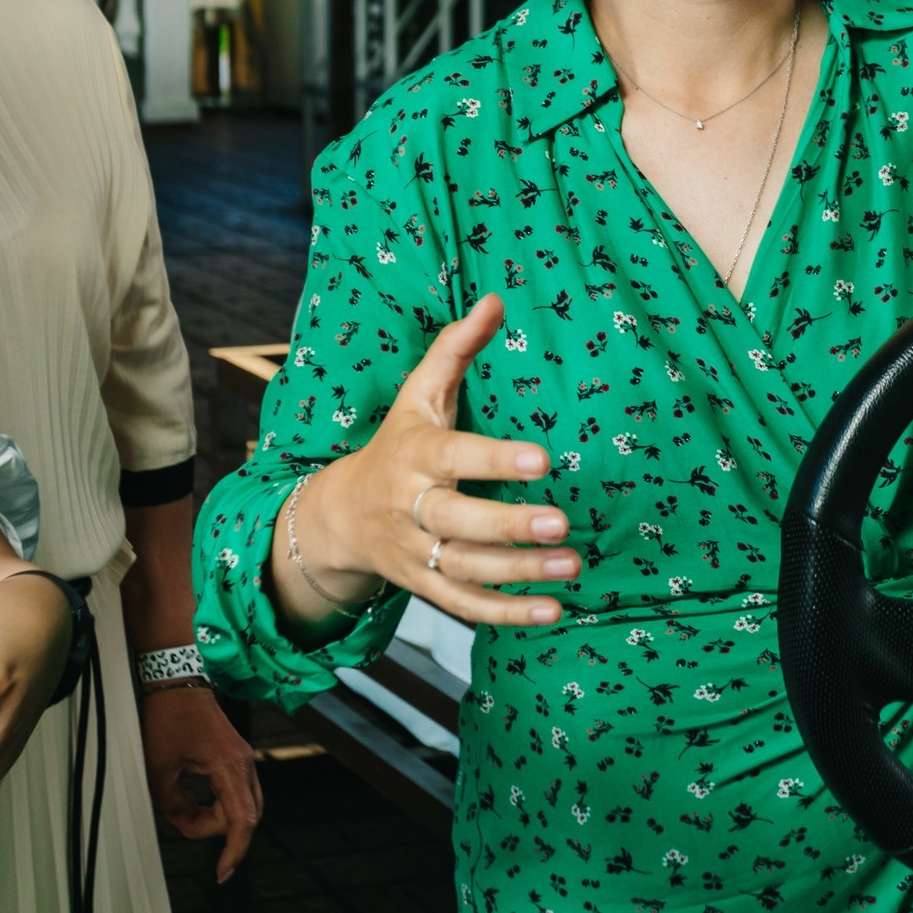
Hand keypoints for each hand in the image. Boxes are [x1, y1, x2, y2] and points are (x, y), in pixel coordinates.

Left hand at [140, 684, 262, 881]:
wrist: (176, 684)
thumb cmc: (166, 721)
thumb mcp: (159, 770)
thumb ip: (175, 805)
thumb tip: (187, 822)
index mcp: (229, 767)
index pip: (241, 821)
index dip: (234, 852)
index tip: (222, 874)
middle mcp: (245, 764)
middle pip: (248, 817)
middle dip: (222, 834)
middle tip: (187, 828)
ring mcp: (244, 759)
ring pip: (245, 806)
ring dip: (219, 819)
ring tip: (187, 815)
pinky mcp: (236, 757)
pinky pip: (238, 793)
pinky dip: (221, 806)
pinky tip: (198, 804)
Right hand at [280, 294, 579, 629]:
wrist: (340, 515)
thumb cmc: (398, 443)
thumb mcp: (420, 395)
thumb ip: (456, 349)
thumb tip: (495, 299)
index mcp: (414, 455)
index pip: (454, 457)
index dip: (495, 460)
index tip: (542, 459)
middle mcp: (411, 507)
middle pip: (459, 522)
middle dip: (509, 526)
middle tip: (561, 522)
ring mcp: (416, 552)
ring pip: (467, 569)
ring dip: (520, 573)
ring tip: (571, 564)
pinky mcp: (425, 586)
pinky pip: (464, 606)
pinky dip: (506, 613)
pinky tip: (551, 609)